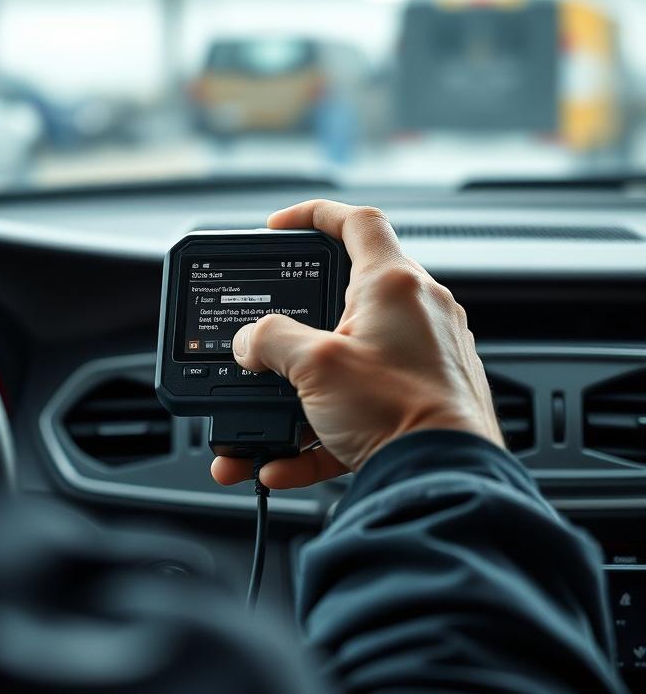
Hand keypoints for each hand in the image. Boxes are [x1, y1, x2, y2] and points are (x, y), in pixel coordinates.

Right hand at [212, 200, 503, 490]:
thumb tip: (250, 342)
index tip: (278, 227)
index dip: (313, 215)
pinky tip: (283, 460)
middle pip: (343, 298)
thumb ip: (271, 342)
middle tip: (267, 339)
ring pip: (345, 364)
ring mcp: (423, 359)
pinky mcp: (420, 401)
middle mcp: (417, 314)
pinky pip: (356, 408)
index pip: (356, 222)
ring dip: (298, 394)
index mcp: (394, 285)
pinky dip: (317, 430)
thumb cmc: (400, 411)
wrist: (443, 478)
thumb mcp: (315, 366)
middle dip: (296, 326)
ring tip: (264, 423)